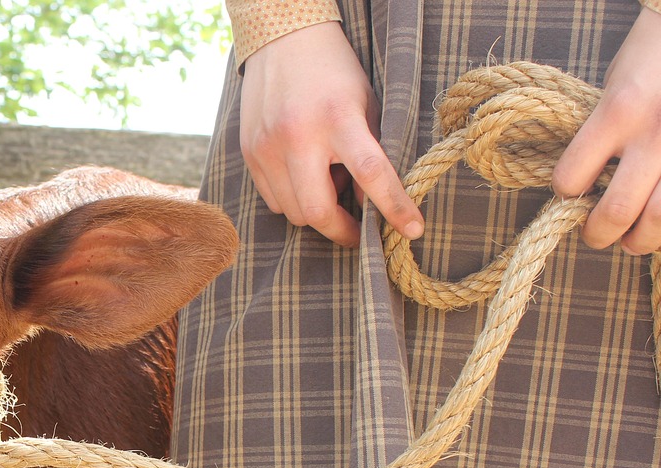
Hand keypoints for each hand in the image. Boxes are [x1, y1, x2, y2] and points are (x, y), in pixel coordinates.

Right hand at [239, 22, 423, 246]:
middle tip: (359, 230)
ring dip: (316, 209)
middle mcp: (297, 135)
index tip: (413, 230)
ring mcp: (267, 147)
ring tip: (327, 180)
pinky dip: (293, 198)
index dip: (394, 207)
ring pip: (293, 211)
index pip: (371, 173)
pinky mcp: (249, 153)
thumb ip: (371, 153)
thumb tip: (368, 205)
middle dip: (341, 230)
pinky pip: (273, 200)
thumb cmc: (334, 73)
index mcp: (338, 118)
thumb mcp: (366, 105)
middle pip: (317, 210)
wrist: (283, 41)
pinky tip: (304, 173)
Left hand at [552, 7, 660, 254]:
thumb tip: (584, 187)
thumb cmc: (650, 61)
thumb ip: (600, 135)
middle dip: (598, 232)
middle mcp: (654, 134)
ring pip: (658, 220)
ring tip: (632, 238)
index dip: (565, 191)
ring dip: (639, 240)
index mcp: (618, 111)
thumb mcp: (614, 89)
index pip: (570, 178)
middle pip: (615, 212)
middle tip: (596, 232)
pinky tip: (659, 217)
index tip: (570, 191)